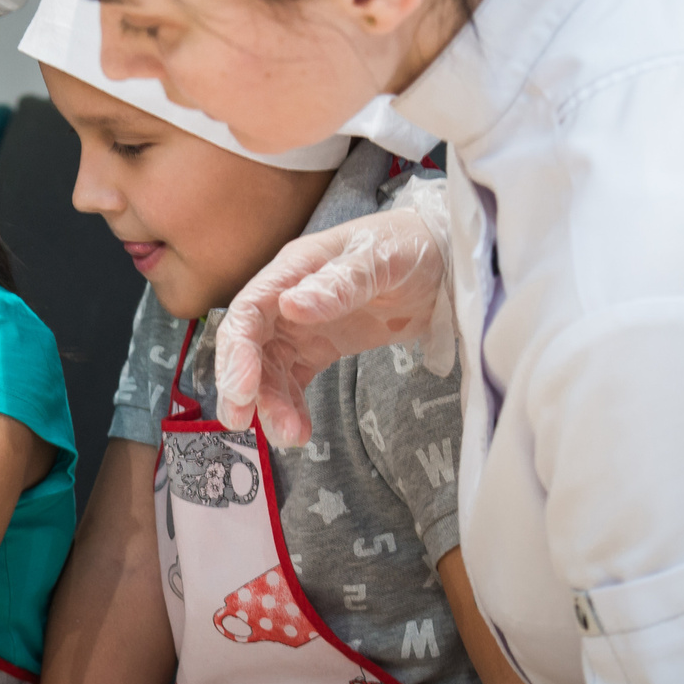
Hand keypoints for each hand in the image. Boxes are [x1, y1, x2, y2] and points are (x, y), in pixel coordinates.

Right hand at [214, 198, 450, 445]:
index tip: (242, 388)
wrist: (446, 263)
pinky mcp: (321, 348)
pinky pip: (295, 381)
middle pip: (249, 345)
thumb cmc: (411, 246)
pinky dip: (292, 406)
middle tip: (241, 421)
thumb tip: (291, 307)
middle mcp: (288, 298)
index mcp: (295, 270)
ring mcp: (303, 326)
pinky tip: (299, 431)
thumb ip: (339, 284)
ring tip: (290, 436)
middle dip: (241, 384)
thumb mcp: (379, 260)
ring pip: (270, 370)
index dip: (237, 350)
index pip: (248, 311)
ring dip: (271, 404)